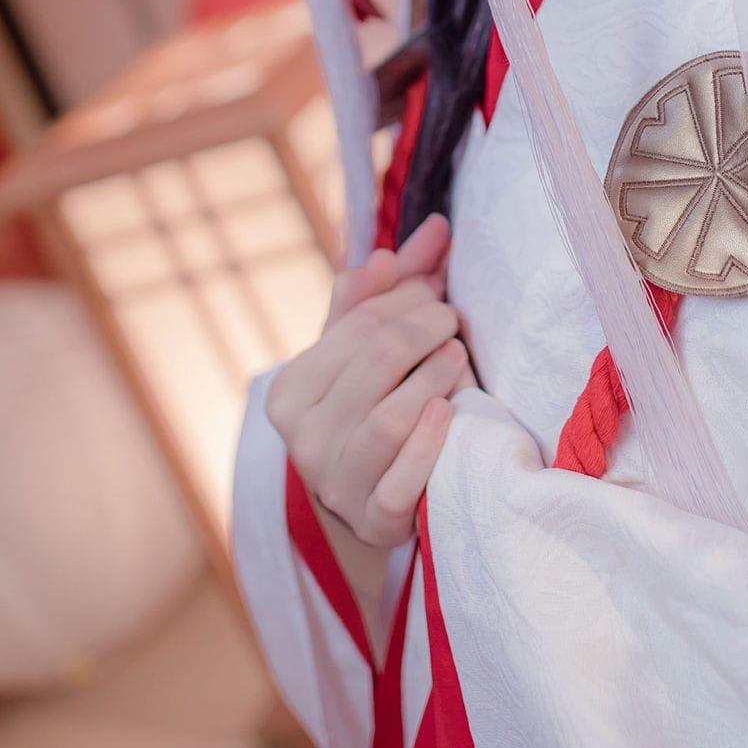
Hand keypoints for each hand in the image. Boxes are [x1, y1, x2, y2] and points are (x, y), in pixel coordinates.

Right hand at [266, 213, 471, 549]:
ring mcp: (336, 484)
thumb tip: (434, 229)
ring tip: (458, 356)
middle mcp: (301, 440)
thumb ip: (394, 287)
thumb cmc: (369, 404)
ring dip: (435, 378)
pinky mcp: (373, 519)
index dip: (406, 297)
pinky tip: (449, 412)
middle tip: (453, 319)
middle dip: (426, 329)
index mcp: (289, 392)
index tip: (436, 288)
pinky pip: (399, 482)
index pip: (358, 325)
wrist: (375, 494)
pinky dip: (428, 444)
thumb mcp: (365, 348)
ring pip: (389, 418)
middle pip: (377, 362)